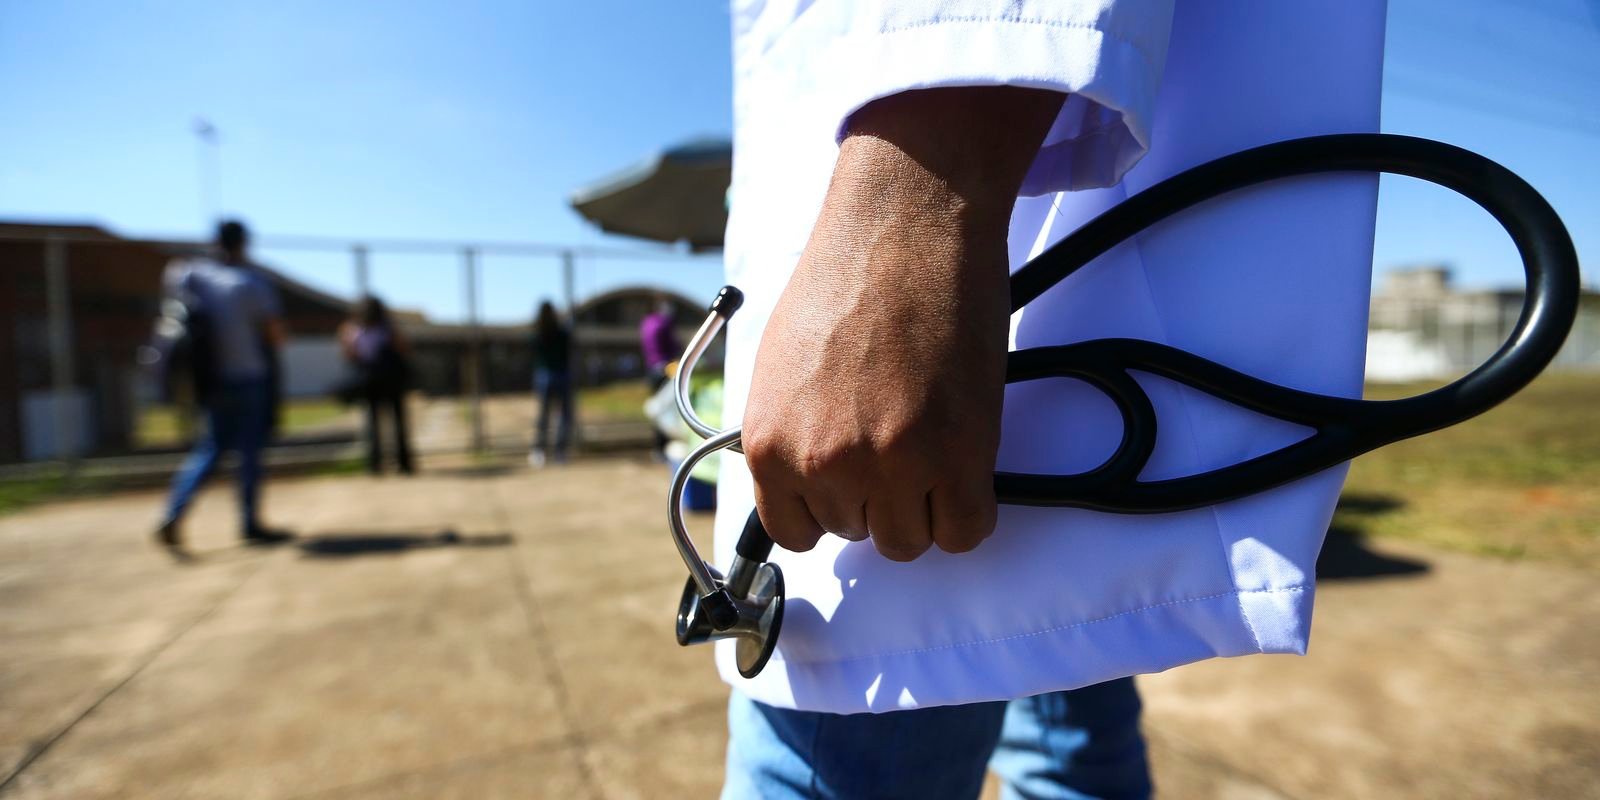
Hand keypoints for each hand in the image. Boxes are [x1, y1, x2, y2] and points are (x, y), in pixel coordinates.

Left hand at [742, 87, 1064, 560]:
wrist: (907, 222)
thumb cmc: (846, 276)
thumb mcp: (782, 366)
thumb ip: (790, 432)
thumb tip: (804, 478)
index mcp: (769, 443)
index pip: (796, 531)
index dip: (830, 507)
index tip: (852, 481)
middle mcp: (822, 463)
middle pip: (858, 534)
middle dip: (879, 496)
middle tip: (900, 438)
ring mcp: (890, 464)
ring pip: (910, 540)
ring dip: (924, 503)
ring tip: (932, 442)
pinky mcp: (956, 455)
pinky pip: (964, 530)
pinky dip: (968, 509)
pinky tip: (966, 466)